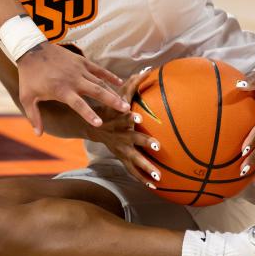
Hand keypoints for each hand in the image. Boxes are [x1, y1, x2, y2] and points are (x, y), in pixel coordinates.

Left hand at [16, 43, 128, 134]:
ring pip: (100, 81)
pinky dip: (109, 76)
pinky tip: (120, 82)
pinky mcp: (81, 61)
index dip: (89, 114)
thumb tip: (38, 134)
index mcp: (62, 90)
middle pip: (97, 91)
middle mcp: (74, 80)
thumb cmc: (29, 76)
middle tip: (125, 110)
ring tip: (125, 102)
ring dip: (113, 92)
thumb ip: (34, 116)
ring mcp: (79, 69)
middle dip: (111, 101)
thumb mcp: (27, 97)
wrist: (31, 50)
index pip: (79, 104)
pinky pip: (98, 69)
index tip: (100, 123)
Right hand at [86, 71, 161, 186]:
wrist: (94, 127)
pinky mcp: (122, 159)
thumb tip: (147, 69)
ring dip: (146, 168)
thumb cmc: (111, 109)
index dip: (130, 118)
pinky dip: (143, 179)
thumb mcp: (118, 97)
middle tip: (157, 146)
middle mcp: (120, 136)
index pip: (125, 118)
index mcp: (120, 121)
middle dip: (144, 144)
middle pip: (132, 141)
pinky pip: (133, 171)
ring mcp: (121, 150)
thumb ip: (133, 84)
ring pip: (134, 161)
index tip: (139, 118)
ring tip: (159, 177)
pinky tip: (156, 186)